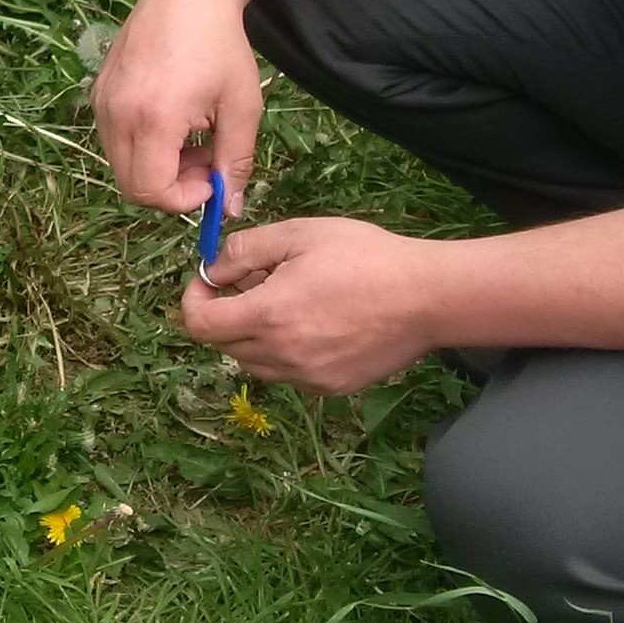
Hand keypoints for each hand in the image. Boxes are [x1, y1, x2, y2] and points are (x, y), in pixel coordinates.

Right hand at [94, 0, 263, 214]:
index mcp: (153, 119)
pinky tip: (171, 119)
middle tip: (205, 159)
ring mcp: (102, 101)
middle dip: (171, 186)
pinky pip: (114, 139)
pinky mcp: (98, 91)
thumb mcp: (241, 107)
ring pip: (121, 164)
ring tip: (191, 136)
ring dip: (157, 166)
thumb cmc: (222, 46)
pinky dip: (142, 144)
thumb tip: (233, 209)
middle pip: (131, 185)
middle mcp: (116, 114)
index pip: (151, 191)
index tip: (213, 179)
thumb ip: (236, 162)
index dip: (184, 200)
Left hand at [176, 215, 444, 395]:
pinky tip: (314, 322)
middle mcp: (282, 356)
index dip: (195, 299)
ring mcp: (307, 377)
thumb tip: (213, 270)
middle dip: (225, 313)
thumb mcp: (297, 235)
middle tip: (254, 282)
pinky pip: (288, 373)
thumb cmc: (364, 257)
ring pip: (254, 362)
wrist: (428, 297)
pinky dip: (285, 351)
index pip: (199, 325)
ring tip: (287, 300)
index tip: (210, 281)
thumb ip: (243, 252)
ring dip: (254, 334)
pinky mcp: (331, 387)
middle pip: (223, 344)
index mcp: (268, 316)